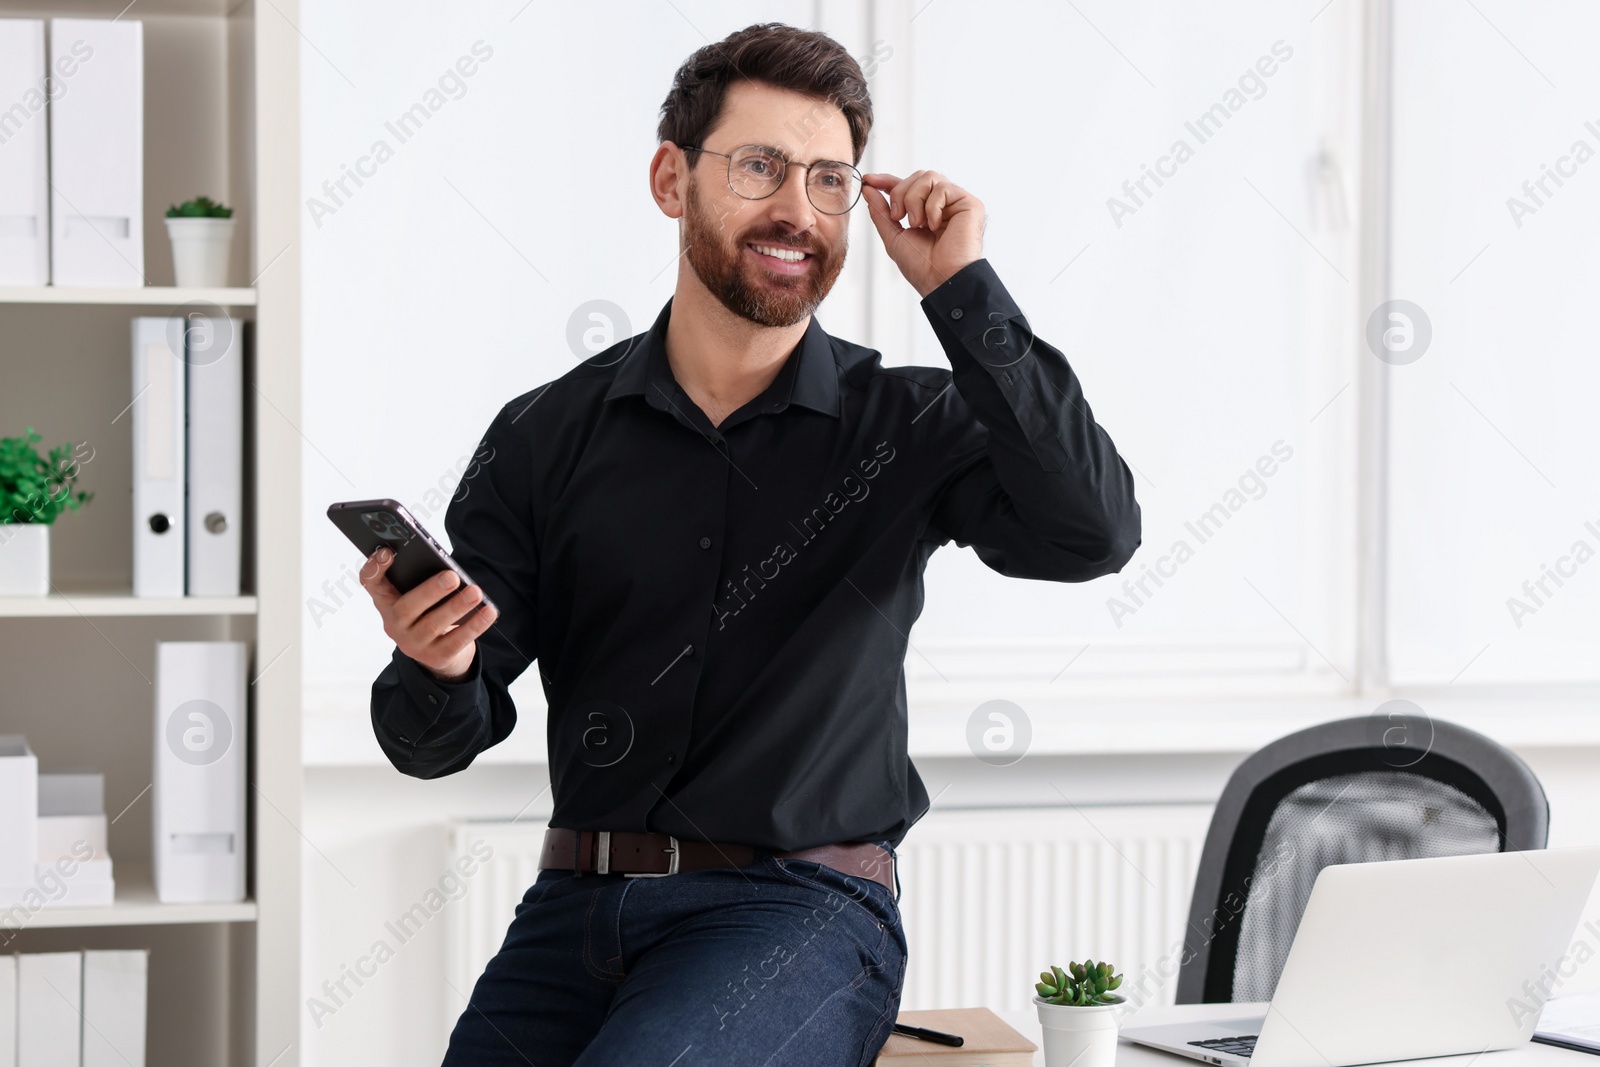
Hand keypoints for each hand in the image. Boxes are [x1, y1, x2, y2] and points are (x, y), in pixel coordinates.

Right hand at [358, 547, 498, 682]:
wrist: (439, 651)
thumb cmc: (429, 612)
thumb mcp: (420, 595)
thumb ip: (423, 578)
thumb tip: (448, 568)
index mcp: (387, 600)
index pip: (371, 583)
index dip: (375, 568)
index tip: (388, 551)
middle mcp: (394, 623)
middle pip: (406, 607)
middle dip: (430, 591)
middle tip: (452, 576)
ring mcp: (413, 643)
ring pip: (433, 624)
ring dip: (456, 607)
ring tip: (475, 592)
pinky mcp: (435, 656)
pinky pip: (456, 641)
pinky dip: (474, 626)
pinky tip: (488, 612)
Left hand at [862, 170, 984, 297]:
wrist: (940, 280)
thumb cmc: (922, 266)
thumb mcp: (894, 237)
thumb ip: (881, 212)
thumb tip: (869, 189)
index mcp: (925, 212)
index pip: (906, 186)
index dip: (887, 181)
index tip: (868, 181)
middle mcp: (942, 205)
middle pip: (917, 177)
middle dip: (900, 193)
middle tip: (897, 216)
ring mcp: (956, 203)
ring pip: (928, 177)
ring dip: (914, 200)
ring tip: (917, 224)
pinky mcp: (970, 203)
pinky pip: (943, 188)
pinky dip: (932, 207)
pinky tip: (935, 226)